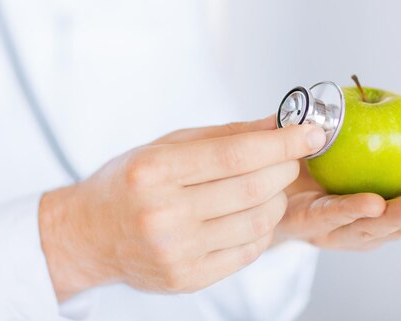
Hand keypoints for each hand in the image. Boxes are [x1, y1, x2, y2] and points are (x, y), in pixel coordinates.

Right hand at [38, 117, 326, 300]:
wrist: (90, 233)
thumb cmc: (128, 182)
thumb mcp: (167, 146)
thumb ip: (225, 135)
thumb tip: (278, 123)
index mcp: (155, 171)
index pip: (236, 154)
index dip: (282, 142)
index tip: (311, 133)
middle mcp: (163, 213)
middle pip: (253, 188)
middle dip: (286, 167)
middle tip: (292, 156)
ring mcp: (176, 251)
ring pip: (258, 222)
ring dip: (278, 199)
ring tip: (270, 185)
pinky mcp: (186, 278)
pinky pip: (247, 251)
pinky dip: (262, 228)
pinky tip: (253, 213)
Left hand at [275, 108, 400, 250]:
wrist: (274, 167)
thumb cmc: (335, 161)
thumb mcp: (382, 142)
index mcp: (388, 206)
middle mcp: (366, 224)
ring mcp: (336, 228)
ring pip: (370, 227)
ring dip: (397, 217)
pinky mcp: (307, 222)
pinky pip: (329, 215)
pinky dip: (351, 210)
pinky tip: (371, 203)